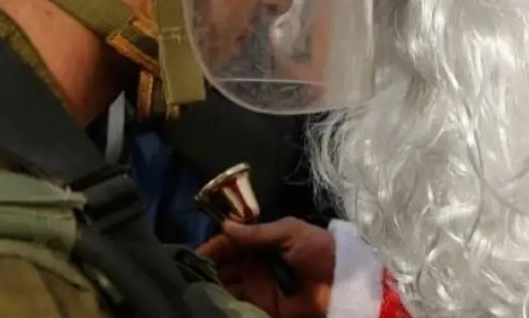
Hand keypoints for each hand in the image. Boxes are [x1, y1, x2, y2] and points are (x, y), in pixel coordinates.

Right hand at [199, 218, 334, 317]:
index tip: (195, 252)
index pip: (233, 240)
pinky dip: (222, 297)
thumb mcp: (290, 232)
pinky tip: (206, 295)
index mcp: (266, 239)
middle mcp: (258, 260)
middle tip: (187, 268)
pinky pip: (236, 299)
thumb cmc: (319, 251)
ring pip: (226, 280)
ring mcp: (258, 282)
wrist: (341, 285)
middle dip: (208, 263)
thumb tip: (225, 225)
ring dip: (211, 280)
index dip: (215, 244)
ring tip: (191, 281)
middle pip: (226, 260)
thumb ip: (258, 232)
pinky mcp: (260, 303)